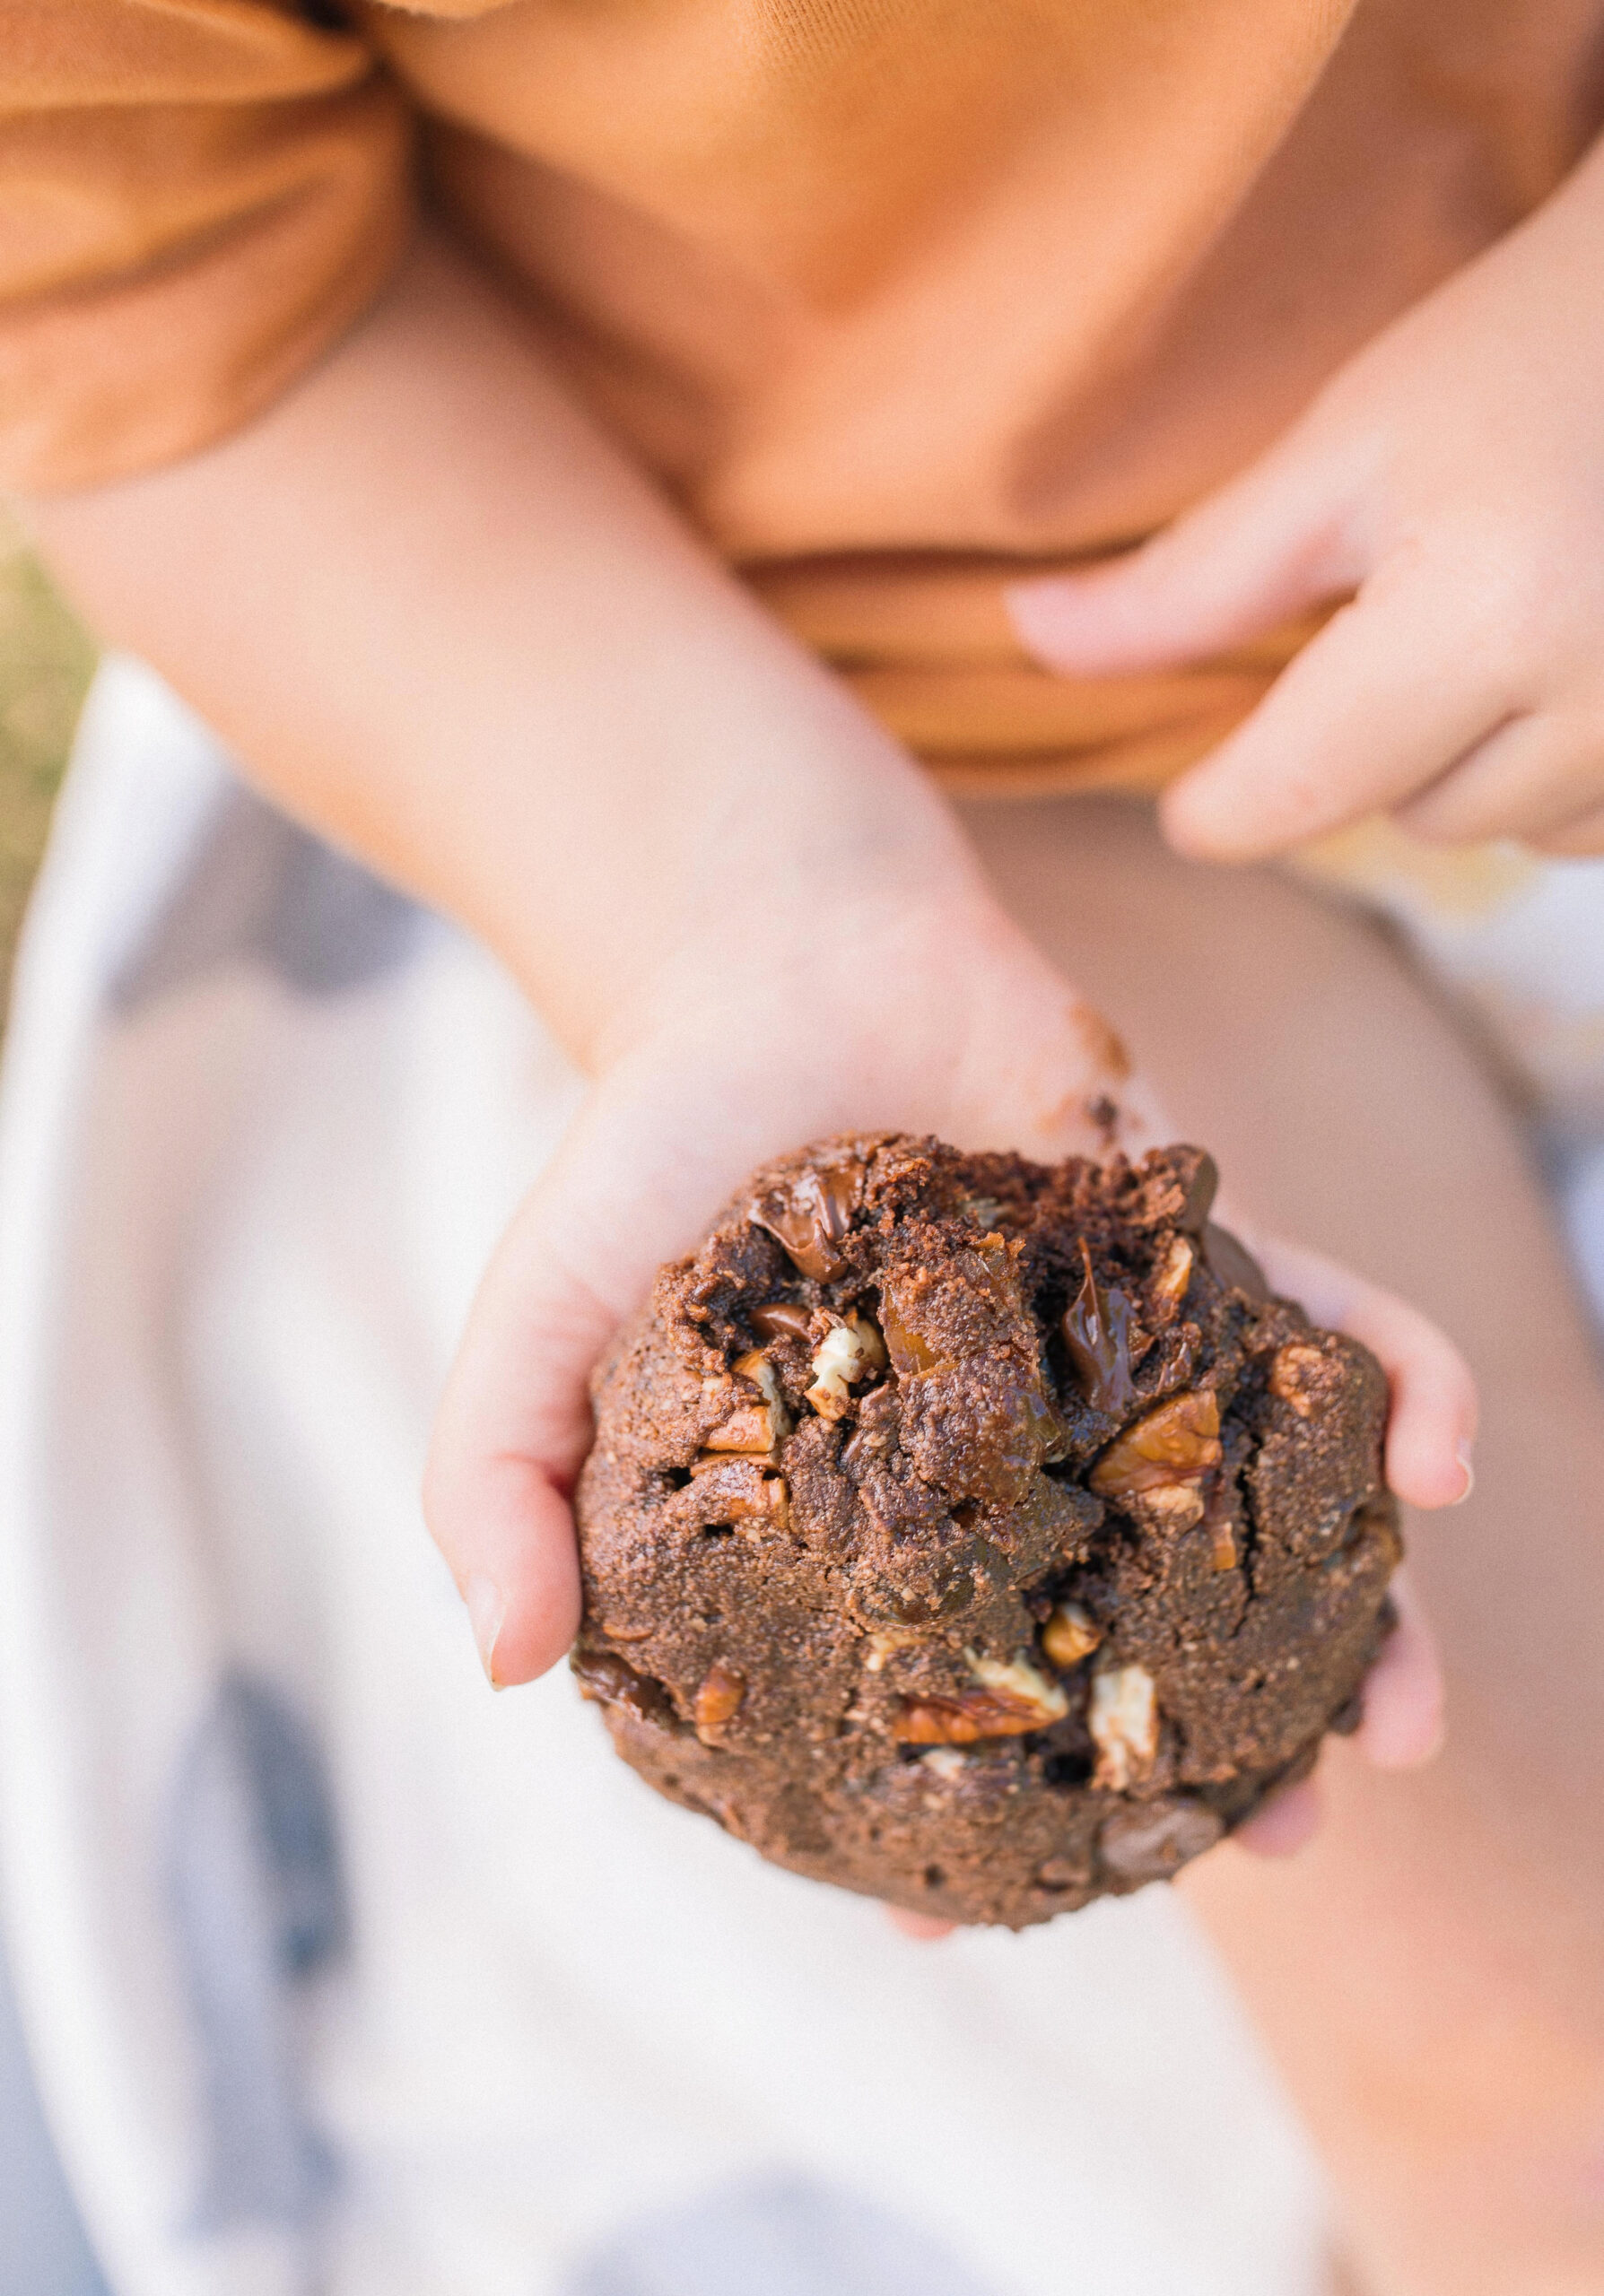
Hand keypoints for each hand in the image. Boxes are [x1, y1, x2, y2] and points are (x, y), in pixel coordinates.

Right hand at [421, 887, 1474, 1878]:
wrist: (768, 948)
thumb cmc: (651, 1147)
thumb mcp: (539, 1320)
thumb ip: (495, 1477)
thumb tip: (503, 1668)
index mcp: (870, 1503)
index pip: (924, 1687)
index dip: (942, 1818)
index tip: (960, 1920)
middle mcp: (1012, 1453)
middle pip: (1130, 1629)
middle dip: (1209, 1751)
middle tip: (1262, 1841)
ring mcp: (1115, 1353)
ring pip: (1257, 1514)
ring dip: (1356, 1625)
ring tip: (1397, 1735)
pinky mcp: (1196, 1239)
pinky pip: (1330, 1322)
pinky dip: (1403, 1387)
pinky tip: (1445, 1461)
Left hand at [1008, 136, 1603, 859]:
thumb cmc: (1524, 349)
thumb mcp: (1345, 448)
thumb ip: (1193, 578)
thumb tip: (1030, 643)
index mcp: (1486, 617)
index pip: (1300, 795)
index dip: (1223, 807)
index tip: (1196, 798)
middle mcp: (1602, 703)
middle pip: (1402, 815)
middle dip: (1378, 739)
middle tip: (1414, 604)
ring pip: (1502, 832)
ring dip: (1475, 760)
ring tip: (1513, 616)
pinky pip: (1592, 830)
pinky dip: (1560, 770)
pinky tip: (1576, 654)